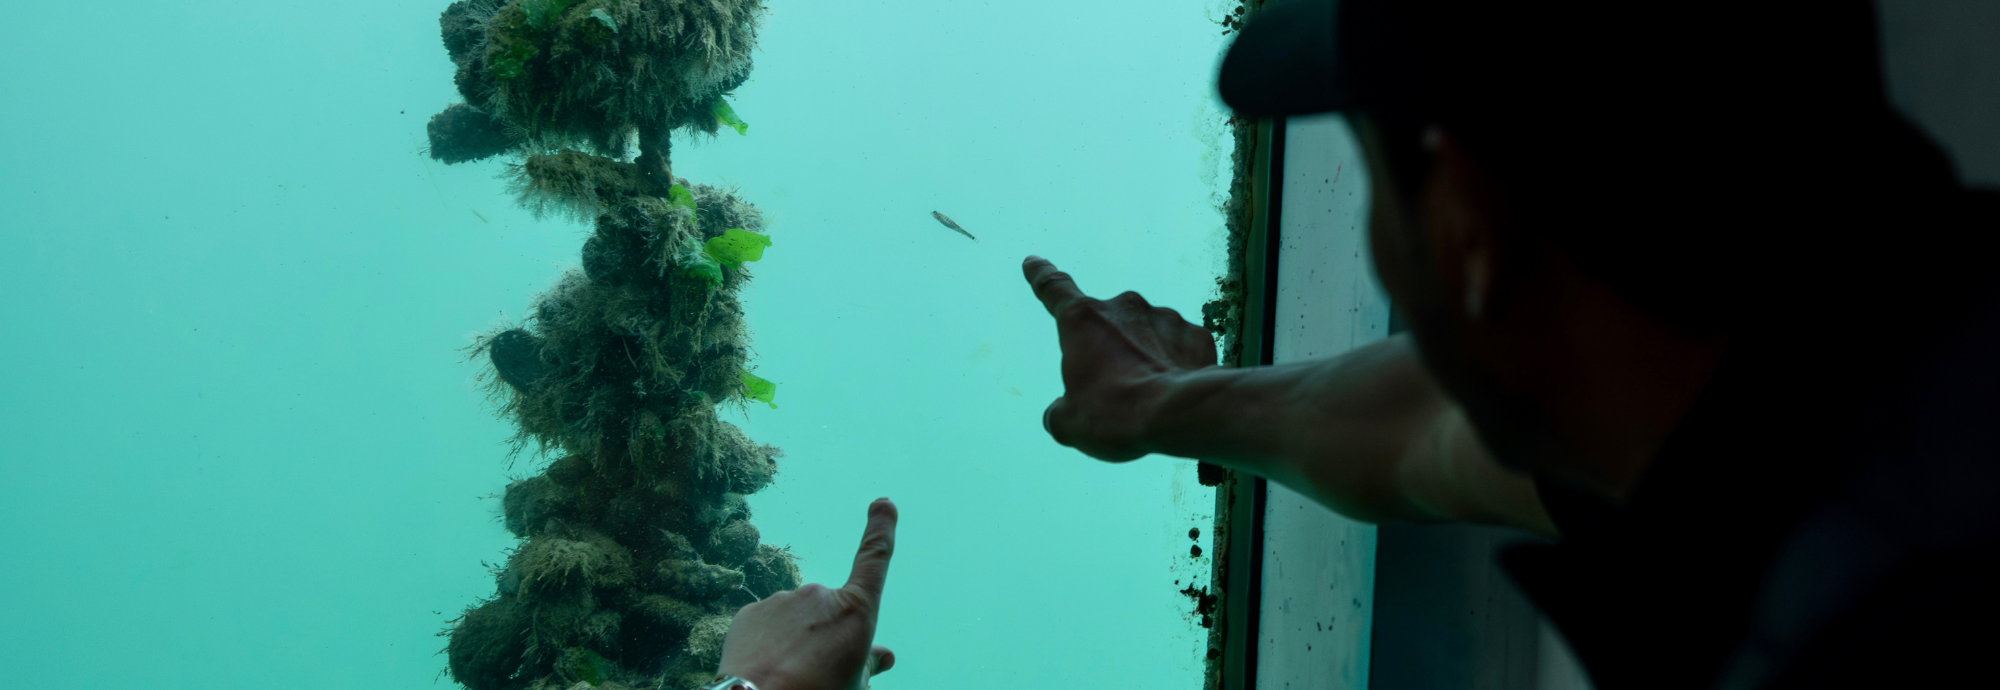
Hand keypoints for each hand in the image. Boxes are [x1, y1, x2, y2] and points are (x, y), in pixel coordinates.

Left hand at [717, 498, 898, 689]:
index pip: (874, 560)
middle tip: (816, 673)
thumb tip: (884, 656)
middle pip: (828, 613)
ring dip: (794, 641)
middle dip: (824, 637)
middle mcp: (819, 595)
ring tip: (788, 675)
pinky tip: (765, 669)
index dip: (881, 530)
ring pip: (794, 620)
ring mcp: (782, 600)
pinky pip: (767, 626)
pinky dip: (768, 644)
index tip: (882, 503)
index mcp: (854, 612)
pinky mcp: (750, 611)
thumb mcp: (854, 686)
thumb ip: (868, 665)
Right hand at [1023, 255, 1217, 460]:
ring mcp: (1165, 318)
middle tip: (1114, 386)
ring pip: (1146, 334)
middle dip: (1109, 348)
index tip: (1034, 262)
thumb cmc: (1117, 414)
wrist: (1184, 414)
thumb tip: (1060, 412)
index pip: (1054, 290)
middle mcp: (1124, 307)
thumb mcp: (1071, 423)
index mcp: (1083, 321)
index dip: (1041, 276)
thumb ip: (1060, 412)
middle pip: (1108, 324)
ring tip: (1148, 393)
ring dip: (1143, 355)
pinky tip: (1175, 390)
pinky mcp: (1196, 335)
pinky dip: (1174, 364)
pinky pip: (1178, 347)